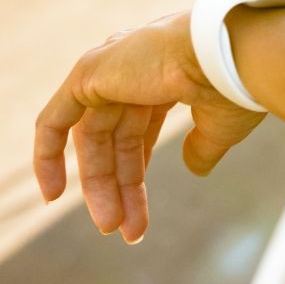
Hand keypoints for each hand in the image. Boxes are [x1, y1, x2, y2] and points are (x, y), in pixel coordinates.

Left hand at [31, 10, 266, 242]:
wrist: (230, 54)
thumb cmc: (236, 84)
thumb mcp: (220, 125)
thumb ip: (203, 146)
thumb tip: (194, 169)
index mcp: (169, 72)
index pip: (140, 128)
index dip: (137, 172)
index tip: (139, 217)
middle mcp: (137, 67)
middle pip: (117, 139)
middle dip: (121, 186)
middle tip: (125, 230)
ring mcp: (112, 67)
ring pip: (94, 138)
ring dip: (99, 185)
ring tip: (111, 227)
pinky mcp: (89, 72)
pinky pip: (55, 120)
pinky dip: (48, 155)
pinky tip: (53, 195)